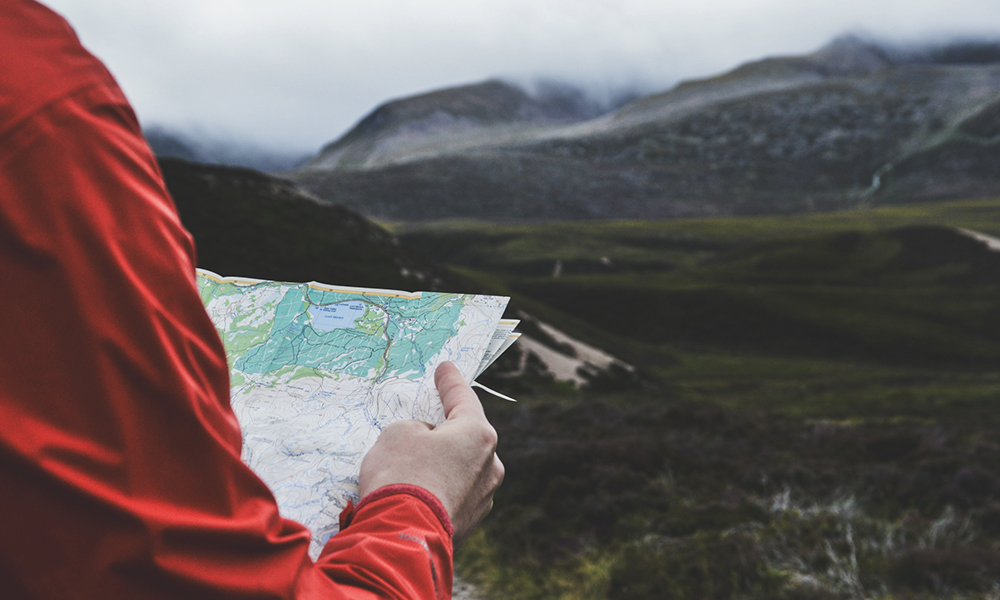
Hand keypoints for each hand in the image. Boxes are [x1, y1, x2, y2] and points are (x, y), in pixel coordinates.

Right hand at [359, 361, 503, 547]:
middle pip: (464, 437)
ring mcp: (484, 497)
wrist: (401, 536)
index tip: (446, 368)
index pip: (463, 398)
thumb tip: (426, 441)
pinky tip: (415, 493)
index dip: (450, 381)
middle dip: (443, 431)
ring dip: (439, 464)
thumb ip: (417, 428)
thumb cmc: (400, 475)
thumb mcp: (398, 433)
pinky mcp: (471, 522)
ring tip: (407, 470)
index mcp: (478, 434)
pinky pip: (453, 493)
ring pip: (459, 468)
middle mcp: (490, 464)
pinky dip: (437, 489)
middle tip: (418, 428)